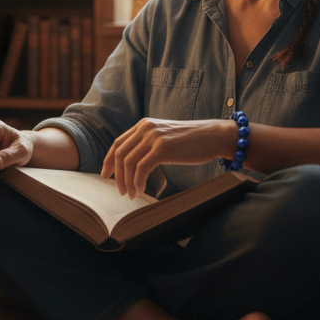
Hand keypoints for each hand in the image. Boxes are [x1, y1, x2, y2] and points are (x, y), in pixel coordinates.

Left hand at [100, 118, 236, 199]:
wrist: (213, 136)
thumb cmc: (192, 141)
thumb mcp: (165, 137)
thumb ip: (149, 144)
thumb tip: (133, 164)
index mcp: (144, 125)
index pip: (118, 143)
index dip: (108, 160)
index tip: (105, 175)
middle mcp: (146, 128)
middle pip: (120, 154)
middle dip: (116, 175)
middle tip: (120, 191)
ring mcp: (153, 137)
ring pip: (128, 162)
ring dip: (127, 182)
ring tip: (131, 194)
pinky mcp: (162, 148)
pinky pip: (141, 168)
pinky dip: (138, 181)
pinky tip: (141, 190)